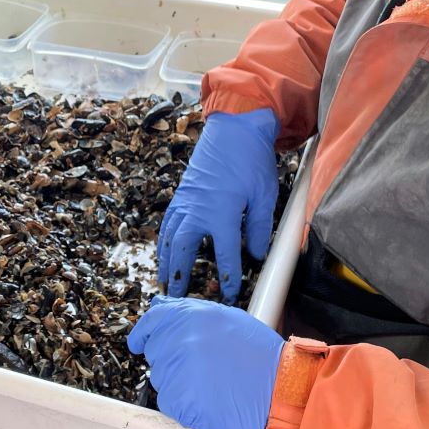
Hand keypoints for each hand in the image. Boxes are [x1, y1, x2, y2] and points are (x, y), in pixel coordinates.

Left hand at [127, 294, 283, 428]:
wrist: (282, 393)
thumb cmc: (264, 360)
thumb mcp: (229, 320)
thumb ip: (193, 315)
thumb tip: (164, 310)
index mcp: (190, 316)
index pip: (152, 320)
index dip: (144, 333)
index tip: (138, 342)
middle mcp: (178, 338)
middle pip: (155, 353)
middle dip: (171, 362)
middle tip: (201, 371)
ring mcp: (176, 370)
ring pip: (162, 380)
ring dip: (180, 385)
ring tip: (213, 386)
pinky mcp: (178, 400)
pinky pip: (169, 404)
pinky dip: (185, 407)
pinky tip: (210, 402)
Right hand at [157, 108, 278, 301]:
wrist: (233, 129)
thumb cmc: (251, 161)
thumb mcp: (264, 196)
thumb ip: (258, 229)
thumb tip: (256, 255)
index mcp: (221, 214)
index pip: (224, 257)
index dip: (228, 280)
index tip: (230, 298)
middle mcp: (197, 210)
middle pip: (183, 251)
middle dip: (179, 276)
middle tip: (177, 299)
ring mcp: (185, 201)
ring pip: (170, 238)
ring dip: (166, 261)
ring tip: (165, 282)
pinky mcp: (181, 194)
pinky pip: (168, 223)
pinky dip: (164, 241)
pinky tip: (165, 251)